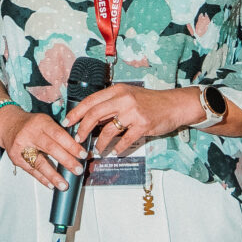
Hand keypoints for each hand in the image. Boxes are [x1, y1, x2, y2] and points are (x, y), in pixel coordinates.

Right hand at [0, 102, 85, 192]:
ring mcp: (22, 146)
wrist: (8, 125)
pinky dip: (42, 178)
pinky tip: (51, 185)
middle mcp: (30, 133)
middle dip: (66, 161)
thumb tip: (79, 151)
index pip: (59, 134)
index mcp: (41, 122)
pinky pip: (31, 170)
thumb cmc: (32, 124)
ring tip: (64, 185)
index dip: (72, 145)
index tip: (83, 154)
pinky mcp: (16, 158)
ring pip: (39, 162)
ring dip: (53, 175)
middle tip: (78, 170)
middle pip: (50, 148)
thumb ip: (60, 134)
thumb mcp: (46, 122)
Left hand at [64, 84, 205, 156]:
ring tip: (97, 149)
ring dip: (100, 142)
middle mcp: (124, 99)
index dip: (76, 112)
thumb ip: (111, 104)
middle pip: (94, 114)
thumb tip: (90, 118)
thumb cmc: (150, 102)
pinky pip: (124, 140)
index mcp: (118, 90)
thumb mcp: (129, 96)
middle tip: (78, 138)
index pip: (90, 100)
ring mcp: (133, 112)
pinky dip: (117, 148)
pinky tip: (115, 151)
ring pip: (108, 130)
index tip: (67, 122)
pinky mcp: (143, 125)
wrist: (174, 105)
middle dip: (82, 128)